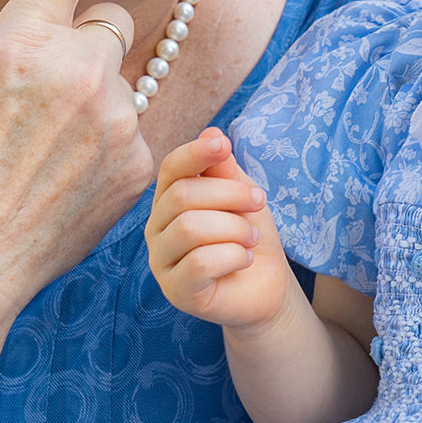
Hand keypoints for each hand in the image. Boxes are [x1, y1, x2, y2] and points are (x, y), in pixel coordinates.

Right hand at [0, 0, 156, 320]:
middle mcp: (77, 76)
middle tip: (27, 91)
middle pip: (104, 20)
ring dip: (92, 92)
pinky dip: (108, 139)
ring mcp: (115, 124)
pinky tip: (63, 172)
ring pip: (121, 74)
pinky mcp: (137, 166)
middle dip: (75, 40)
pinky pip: (136, 125)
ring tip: (40, 141)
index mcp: (19, 45)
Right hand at [146, 129, 296, 331]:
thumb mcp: (242, 195)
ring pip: (189, 228)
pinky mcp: (176, 291)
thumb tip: (211, 131)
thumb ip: (224, 169)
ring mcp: (162, 261)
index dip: (195, 152)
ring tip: (251, 238)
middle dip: (230, 194)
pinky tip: (244, 259)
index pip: (171, 168)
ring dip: (234, 228)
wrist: (265, 285)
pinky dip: (233, 256)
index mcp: (169, 199)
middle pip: (182, 195)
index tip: (224, 145)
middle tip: (259, 202)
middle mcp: (156, 228)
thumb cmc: (248, 235)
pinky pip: (200, 263)